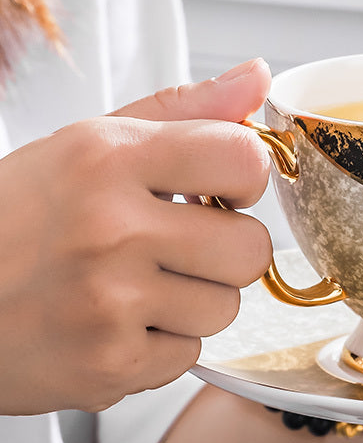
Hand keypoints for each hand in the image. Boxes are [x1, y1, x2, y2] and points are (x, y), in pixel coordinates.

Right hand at [0, 59, 272, 413]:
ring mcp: (109, 303)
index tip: (223, 189)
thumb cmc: (16, 217)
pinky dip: (161, 344)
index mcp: (107, 158)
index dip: (247, 177)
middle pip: (253, 249)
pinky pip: (190, 355)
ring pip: (227, 307)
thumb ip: (183, 110)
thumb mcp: (89, 144)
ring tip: (135, 285)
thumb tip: (257, 76)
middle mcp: (110, 229)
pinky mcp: (107, 366)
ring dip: (194, 300)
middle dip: (227, 249)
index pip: (244, 158)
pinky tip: (115, 323)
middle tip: (178, 244)